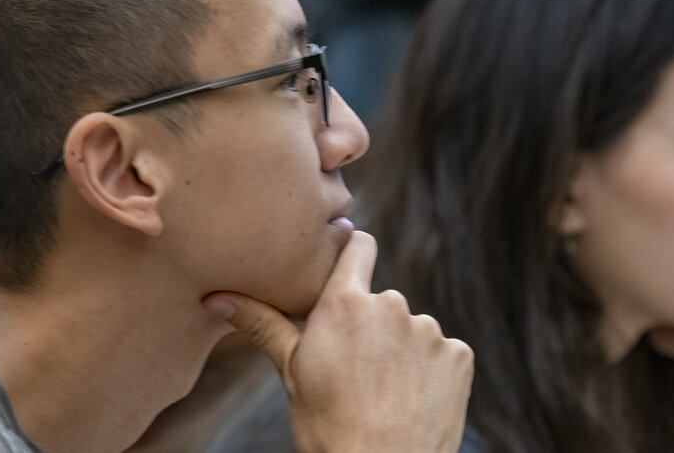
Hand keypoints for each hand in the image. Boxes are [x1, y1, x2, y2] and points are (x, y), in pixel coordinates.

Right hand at [205, 232, 473, 452]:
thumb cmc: (326, 428)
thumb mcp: (290, 373)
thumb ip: (262, 323)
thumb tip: (214, 298)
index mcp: (345, 303)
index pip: (359, 244)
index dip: (353, 252)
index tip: (347, 267)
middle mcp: (392, 305)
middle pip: (382, 299)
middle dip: (371, 326)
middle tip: (356, 370)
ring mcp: (430, 330)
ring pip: (412, 330)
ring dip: (401, 351)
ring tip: (384, 393)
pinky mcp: (459, 355)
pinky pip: (442, 352)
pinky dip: (431, 372)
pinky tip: (412, 400)